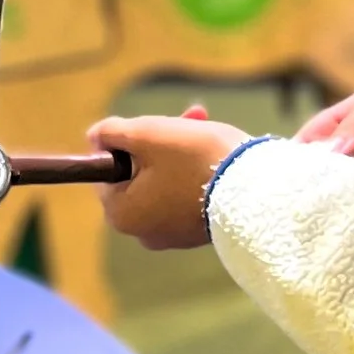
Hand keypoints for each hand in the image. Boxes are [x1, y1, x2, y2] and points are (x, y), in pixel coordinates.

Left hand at [89, 105, 246, 251]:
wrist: (258, 192)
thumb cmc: (196, 159)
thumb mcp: (147, 134)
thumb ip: (113, 132)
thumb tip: (95, 136)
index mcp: (122, 214)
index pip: (109, 169)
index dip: (129, 141)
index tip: (156, 125)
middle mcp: (143, 233)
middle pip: (140, 173)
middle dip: (162, 142)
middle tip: (189, 117)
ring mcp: (174, 236)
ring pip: (166, 182)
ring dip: (181, 152)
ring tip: (206, 127)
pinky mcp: (201, 232)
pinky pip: (188, 197)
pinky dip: (197, 174)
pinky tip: (218, 155)